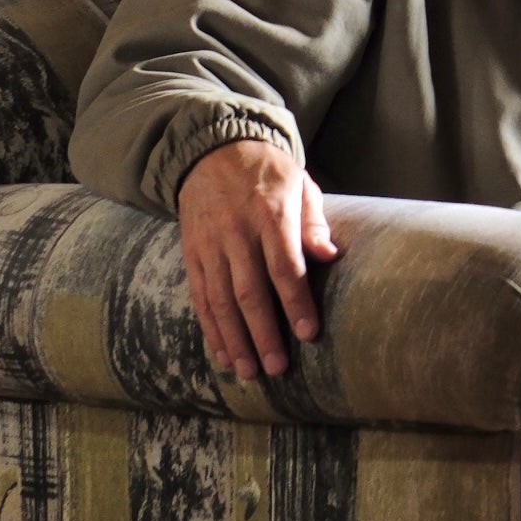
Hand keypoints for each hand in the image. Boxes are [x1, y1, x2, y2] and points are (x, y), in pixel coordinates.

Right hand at [177, 139, 336, 380]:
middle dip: (263, 334)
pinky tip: (222, 353)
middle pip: (250, 291)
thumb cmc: (268, 173)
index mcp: (270, 215)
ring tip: (249, 371)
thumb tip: (330, 256)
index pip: (285, 267)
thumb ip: (314, 222)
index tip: (308, 334)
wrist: (214, 148)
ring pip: (220, 300)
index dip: (296, 303)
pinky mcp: (191, 252)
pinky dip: (210, 328)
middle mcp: (237, 233)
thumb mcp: (299, 185)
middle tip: (277, 368)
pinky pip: (199, 296)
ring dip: (235, 339)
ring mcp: (210, 244)